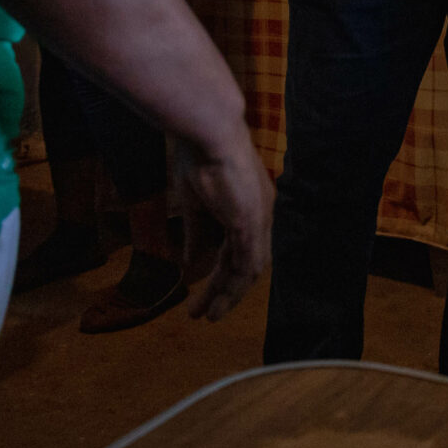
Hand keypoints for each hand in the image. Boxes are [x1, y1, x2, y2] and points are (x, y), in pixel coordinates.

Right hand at [169, 130, 272, 320]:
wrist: (207, 132)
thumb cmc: (198, 156)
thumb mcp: (193, 203)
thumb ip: (195, 234)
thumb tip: (186, 262)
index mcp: (250, 205)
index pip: (239, 248)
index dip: (223, 273)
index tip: (204, 292)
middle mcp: (260, 215)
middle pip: (245, 264)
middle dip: (224, 291)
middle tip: (203, 314)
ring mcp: (259, 219)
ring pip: (248, 270)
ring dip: (227, 295)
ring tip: (207, 315)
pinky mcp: (250, 223)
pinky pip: (246, 263)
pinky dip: (233, 285)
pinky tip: (217, 300)